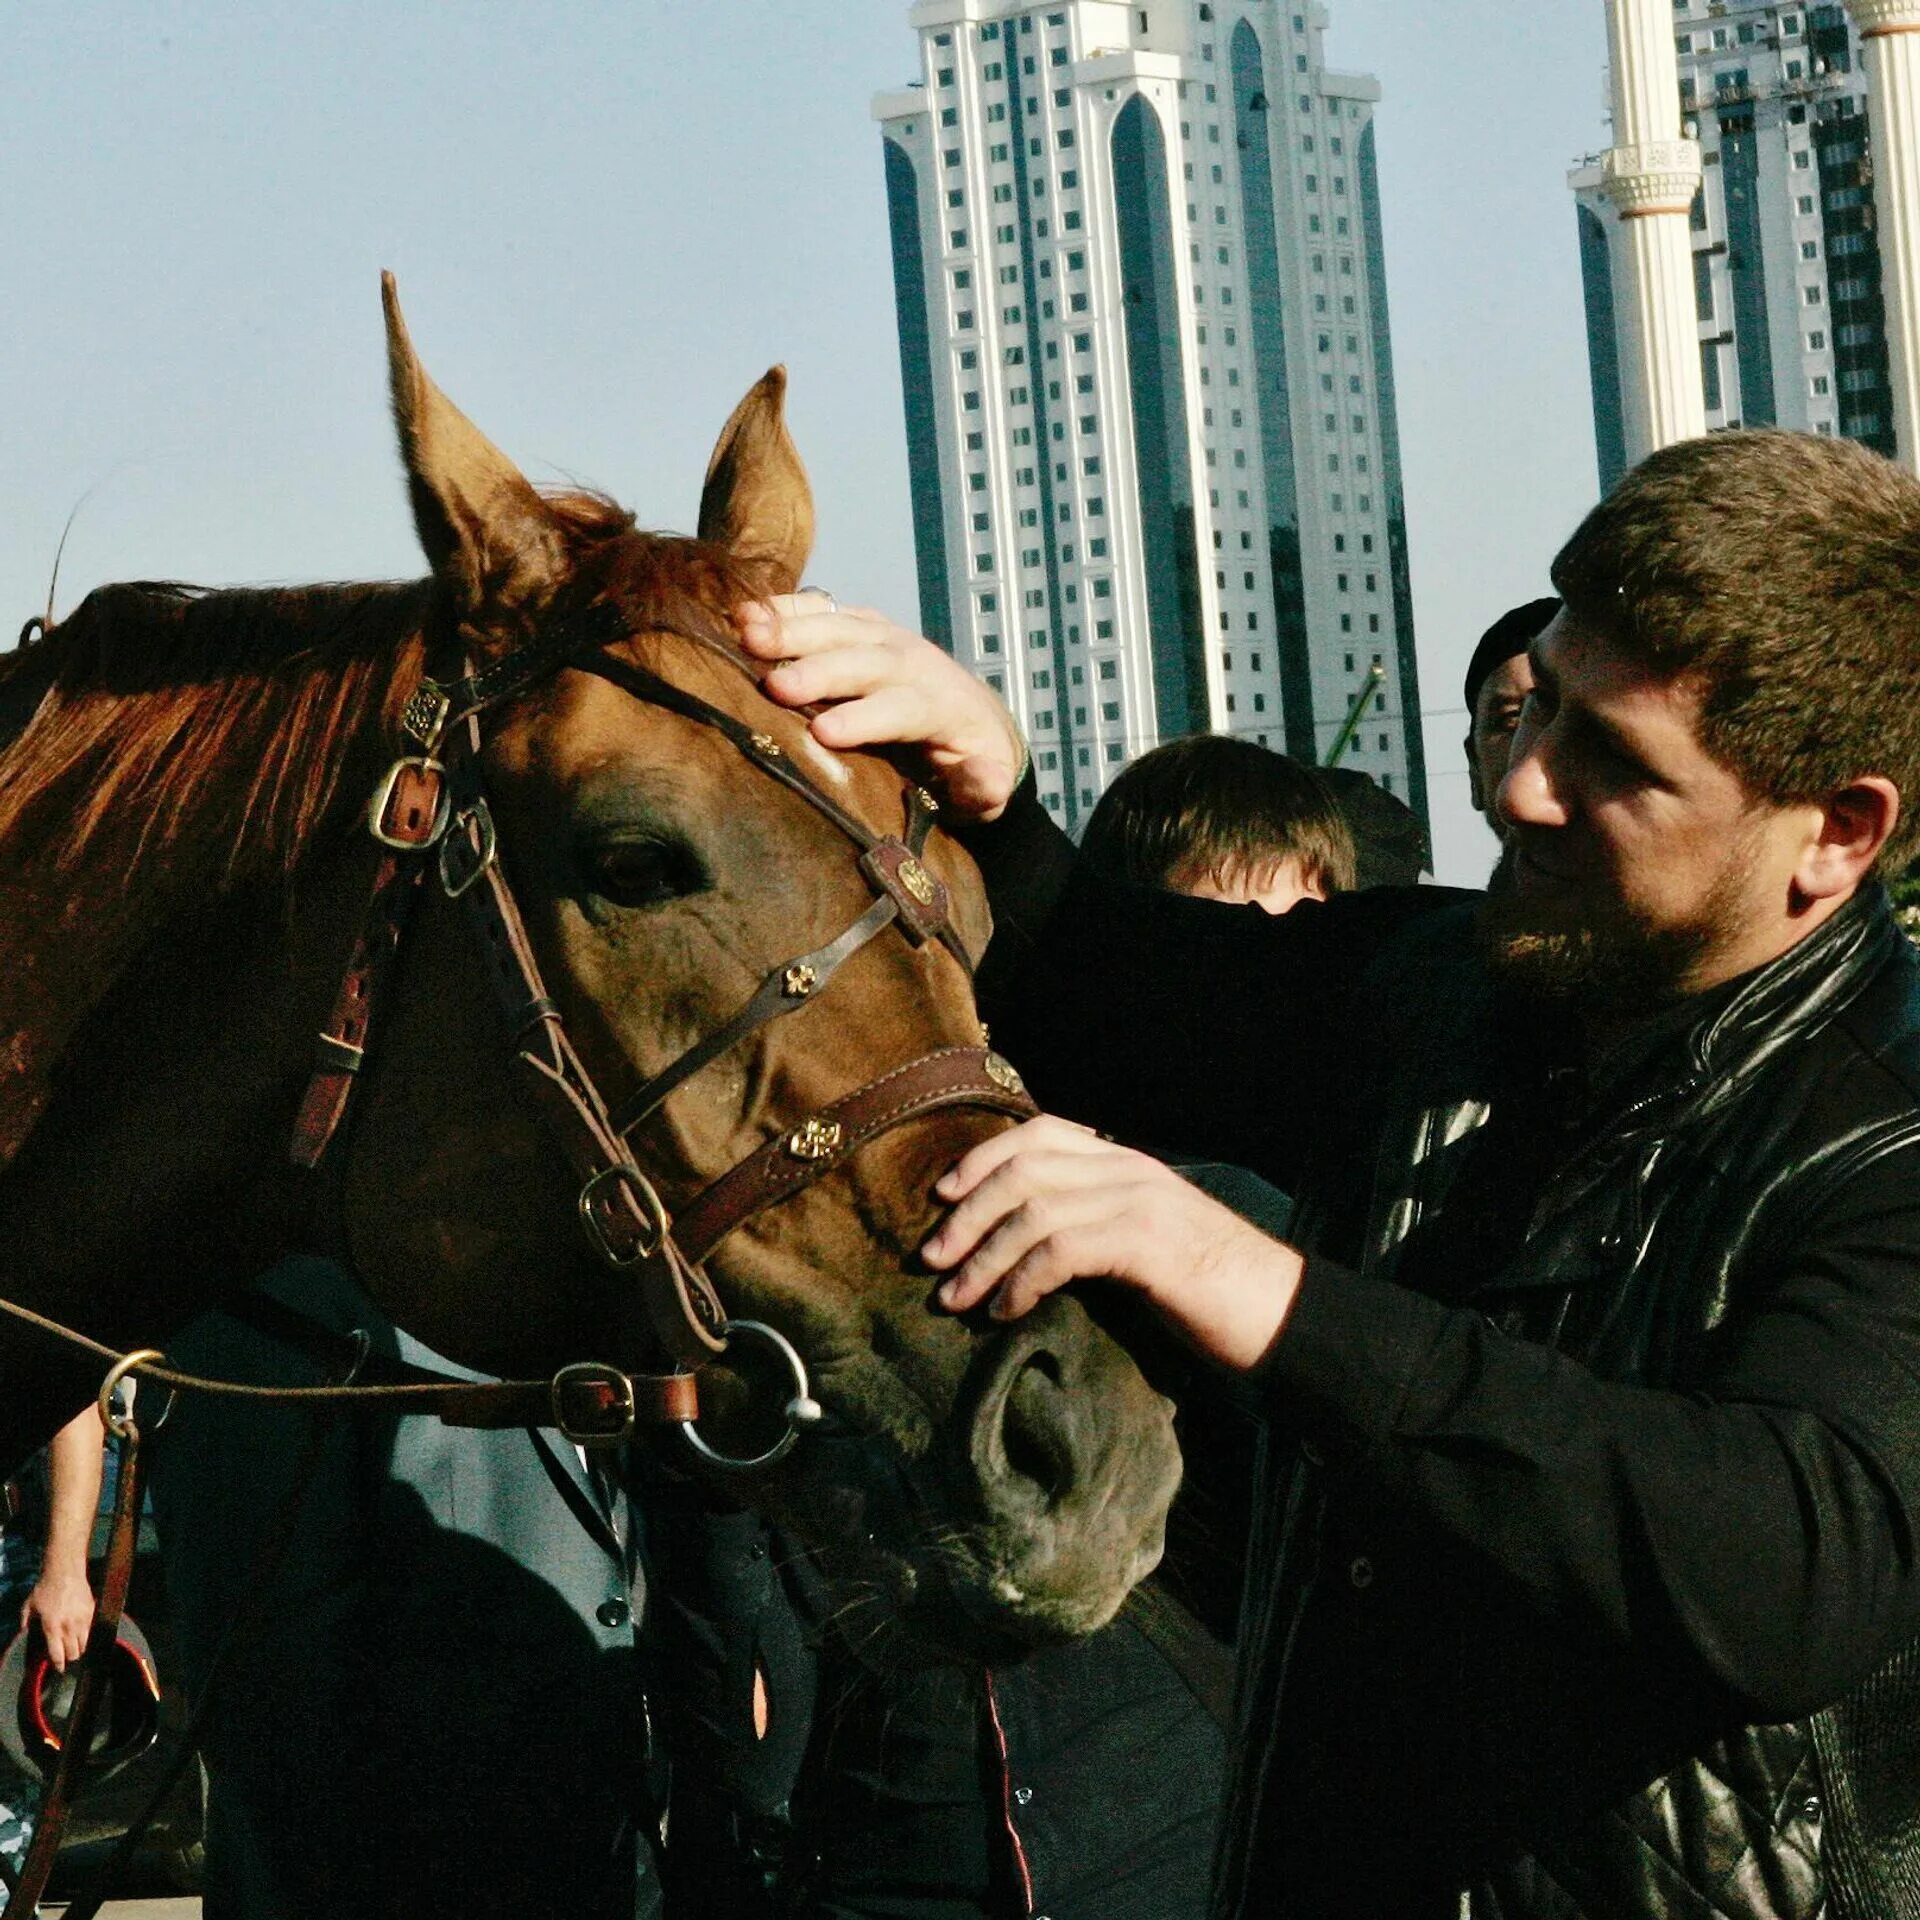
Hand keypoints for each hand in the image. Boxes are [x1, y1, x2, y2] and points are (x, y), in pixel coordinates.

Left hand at [22, 1569, 93, 1671]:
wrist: (65, 1573)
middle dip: (70, 1658)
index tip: (59, 1670)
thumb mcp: (28, 1607)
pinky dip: (87, 1636)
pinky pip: (91, 1630)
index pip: (57, 1654)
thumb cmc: (44, 1589)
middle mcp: (69, 1627)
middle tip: (66, 1657)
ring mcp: (83, 1620)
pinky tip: (83, 1635)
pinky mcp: (92, 1612)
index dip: (58, 1665)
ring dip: (80, 1648)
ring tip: (76, 1648)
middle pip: (74, 1653)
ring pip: (85, 1644)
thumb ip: (25, 1623)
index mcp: (52, 1628)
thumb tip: (24, 1635)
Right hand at [736, 594, 1025, 820]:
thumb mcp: (985, 788)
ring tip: (747, 633)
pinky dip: (786, 609)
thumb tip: (985, 780)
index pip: (904, 708)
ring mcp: (887, 638)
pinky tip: (746, 613)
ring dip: (793, 629)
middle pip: (866, 662)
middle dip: (820, 672)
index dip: (866, 719)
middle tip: (775, 686)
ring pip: (841, 628)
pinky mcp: (863, 627)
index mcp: (942, 705)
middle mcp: (914, 663)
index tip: (825, 734)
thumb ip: (981, 786)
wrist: (974, 718)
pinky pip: (825, 610)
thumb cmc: (969, 764)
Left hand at [921, 1115, 1304, 1372]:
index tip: (943, 1197)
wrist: (1282, 1313)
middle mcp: (1129, 1170)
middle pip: (1024, 1168)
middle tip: (932, 1260)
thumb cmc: (1209, 1291)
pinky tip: (1007, 1312)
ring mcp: (1139, 1201)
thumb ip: (1095, 1229)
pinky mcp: (1147, 1242)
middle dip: (968, 1214)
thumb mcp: (1143, 1244)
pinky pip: (1061, 1249)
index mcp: (1126, 1163)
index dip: (983, 1159)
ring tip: (956, 1298)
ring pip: (1033, 1210)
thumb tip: (1027, 1251)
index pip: (1041, 1133)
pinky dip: (1022, 1280)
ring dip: (983, 1256)